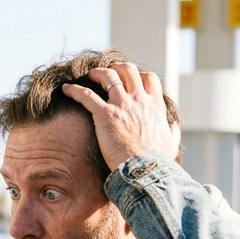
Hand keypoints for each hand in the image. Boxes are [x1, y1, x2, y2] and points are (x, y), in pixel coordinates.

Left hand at [62, 62, 180, 171]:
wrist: (145, 170)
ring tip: (90, 75)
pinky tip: (66, 89)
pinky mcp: (105, 115)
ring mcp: (122, 105)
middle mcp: (139, 100)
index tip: (130, 81)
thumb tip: (173, 126)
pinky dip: (74, 90)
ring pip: (108, 76)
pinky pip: (86, 95)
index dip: (138, 77)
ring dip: (98, 73)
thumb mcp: (171, 142)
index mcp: (154, 105)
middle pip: (128, 71)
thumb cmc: (158, 161)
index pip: (148, 80)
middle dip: (117, 68)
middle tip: (108, 72)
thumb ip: (172, 130)